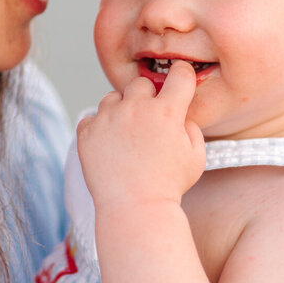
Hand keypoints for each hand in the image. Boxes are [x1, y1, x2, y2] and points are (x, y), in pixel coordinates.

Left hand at [77, 61, 205, 210]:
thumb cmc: (170, 185)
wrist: (135, 209)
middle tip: (149, 121)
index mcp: (167, 111)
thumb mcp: (197, 156)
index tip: (179, 83)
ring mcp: (108, 118)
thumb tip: (180, 113)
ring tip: (126, 136)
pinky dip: (99, 128)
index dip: (182, 76)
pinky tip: (109, 146)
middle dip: (147, 96)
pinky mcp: (87, 132)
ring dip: (121, 110)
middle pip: (141, 83)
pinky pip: (92, 118)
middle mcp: (136, 108)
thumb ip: (191, 126)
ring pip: (113, 98)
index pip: (180, 74)